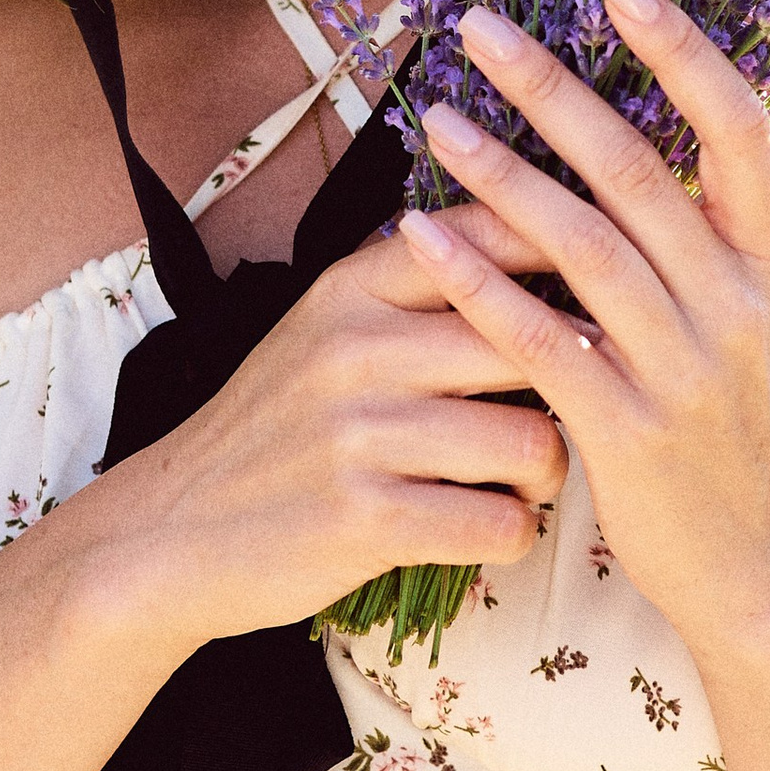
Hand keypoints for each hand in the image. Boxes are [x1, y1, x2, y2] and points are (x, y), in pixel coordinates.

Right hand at [115, 233, 567, 654]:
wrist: (170, 530)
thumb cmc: (276, 427)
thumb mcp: (325, 328)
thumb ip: (419, 284)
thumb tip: (548, 238)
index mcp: (351, 288)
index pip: (486, 237)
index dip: (565, 256)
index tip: (599, 290)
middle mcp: (356, 349)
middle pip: (533, 343)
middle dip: (573, 385)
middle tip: (570, 408)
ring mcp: (360, 436)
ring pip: (533, 442)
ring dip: (546, 473)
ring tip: (520, 479)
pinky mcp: (367, 522)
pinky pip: (503, 523)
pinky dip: (511, 533)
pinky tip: (486, 526)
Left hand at [396, 0, 769, 644]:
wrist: (759, 564)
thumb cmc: (733, 426)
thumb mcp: (748, 316)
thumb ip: (707, 231)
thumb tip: (658, 126)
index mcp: (766, 256)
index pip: (738, 123)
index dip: (680, 46)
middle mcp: (734, 298)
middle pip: (635, 168)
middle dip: (550, 87)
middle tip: (478, 25)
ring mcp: (683, 365)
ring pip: (579, 244)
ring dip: (498, 172)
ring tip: (435, 117)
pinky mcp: (626, 428)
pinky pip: (536, 337)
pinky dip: (474, 280)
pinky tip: (417, 232)